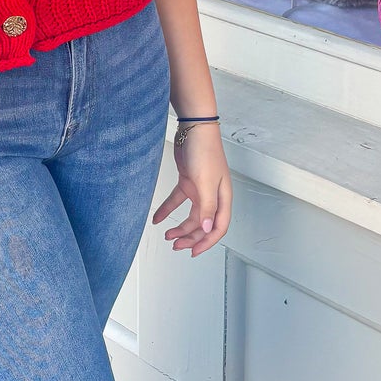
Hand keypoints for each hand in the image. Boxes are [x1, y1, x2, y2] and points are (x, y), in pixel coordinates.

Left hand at [153, 126, 231, 256]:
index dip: (207, 242)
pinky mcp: (188, 181)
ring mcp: (200, 189)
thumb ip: (207, 207)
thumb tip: (208, 228)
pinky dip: (167, 210)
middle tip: (176, 246)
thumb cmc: (205, 151)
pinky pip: (177, 200)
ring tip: (167, 236)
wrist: (193, 128)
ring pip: (191, 215)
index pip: (218, 227)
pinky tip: (157, 218)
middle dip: (191, 238)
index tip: (193, 252)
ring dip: (180, 227)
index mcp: (222, 198)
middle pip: (203, 224)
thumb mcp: (206, 182)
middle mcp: (213, 195)